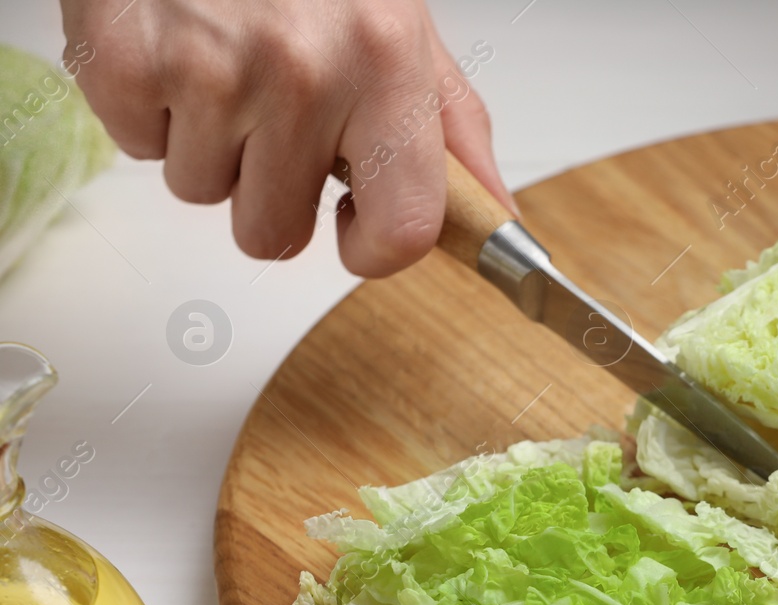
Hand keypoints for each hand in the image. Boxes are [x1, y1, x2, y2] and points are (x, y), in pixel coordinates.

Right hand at [60, 0, 515, 276]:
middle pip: (274, 234)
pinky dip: (147, 108)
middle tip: (268, 110)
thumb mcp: (400, 26)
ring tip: (219, 62)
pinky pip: (138, 149)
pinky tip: (172, 47)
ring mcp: (211, 70)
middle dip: (267, 188)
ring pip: (201, 192)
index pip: (403, 229)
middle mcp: (306, 72)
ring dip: (206, 144)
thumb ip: (450, 130)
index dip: (372, 251)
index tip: (353, 229)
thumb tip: (496, 217)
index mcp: (388, 64)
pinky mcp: (126, 63)